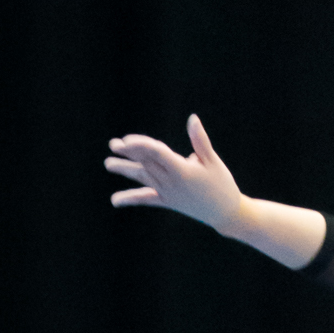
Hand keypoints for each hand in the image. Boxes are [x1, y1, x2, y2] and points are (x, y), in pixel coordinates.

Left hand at [105, 113, 245, 233]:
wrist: (225, 213)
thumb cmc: (222, 184)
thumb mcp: (213, 161)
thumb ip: (200, 140)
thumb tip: (192, 118)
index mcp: (182, 171)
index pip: (157, 154)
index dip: (141, 145)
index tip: (127, 140)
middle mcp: (171, 183)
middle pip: (146, 164)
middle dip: (130, 153)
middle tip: (114, 145)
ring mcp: (167, 193)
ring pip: (143, 178)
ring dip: (125, 170)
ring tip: (108, 164)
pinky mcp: (167, 201)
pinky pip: (146, 199)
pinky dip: (130, 198)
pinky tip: (115, 200)